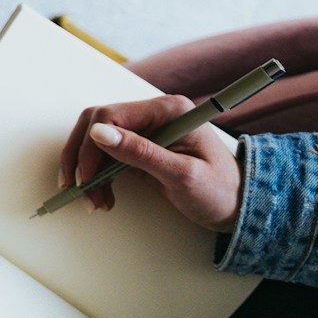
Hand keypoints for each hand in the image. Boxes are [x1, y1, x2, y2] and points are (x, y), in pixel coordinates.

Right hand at [59, 95, 240, 230]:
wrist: (238, 206)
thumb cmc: (220, 191)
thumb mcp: (182, 175)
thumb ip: (140, 152)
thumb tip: (99, 132)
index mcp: (168, 110)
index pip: (111, 115)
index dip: (91, 146)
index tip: (86, 178)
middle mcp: (154, 114)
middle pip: (96, 124)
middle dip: (83, 159)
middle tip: (80, 189)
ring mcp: (146, 130)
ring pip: (96, 140)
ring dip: (87, 170)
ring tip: (94, 200)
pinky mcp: (140, 147)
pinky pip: (105, 155)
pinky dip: (97, 176)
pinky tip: (102, 195)